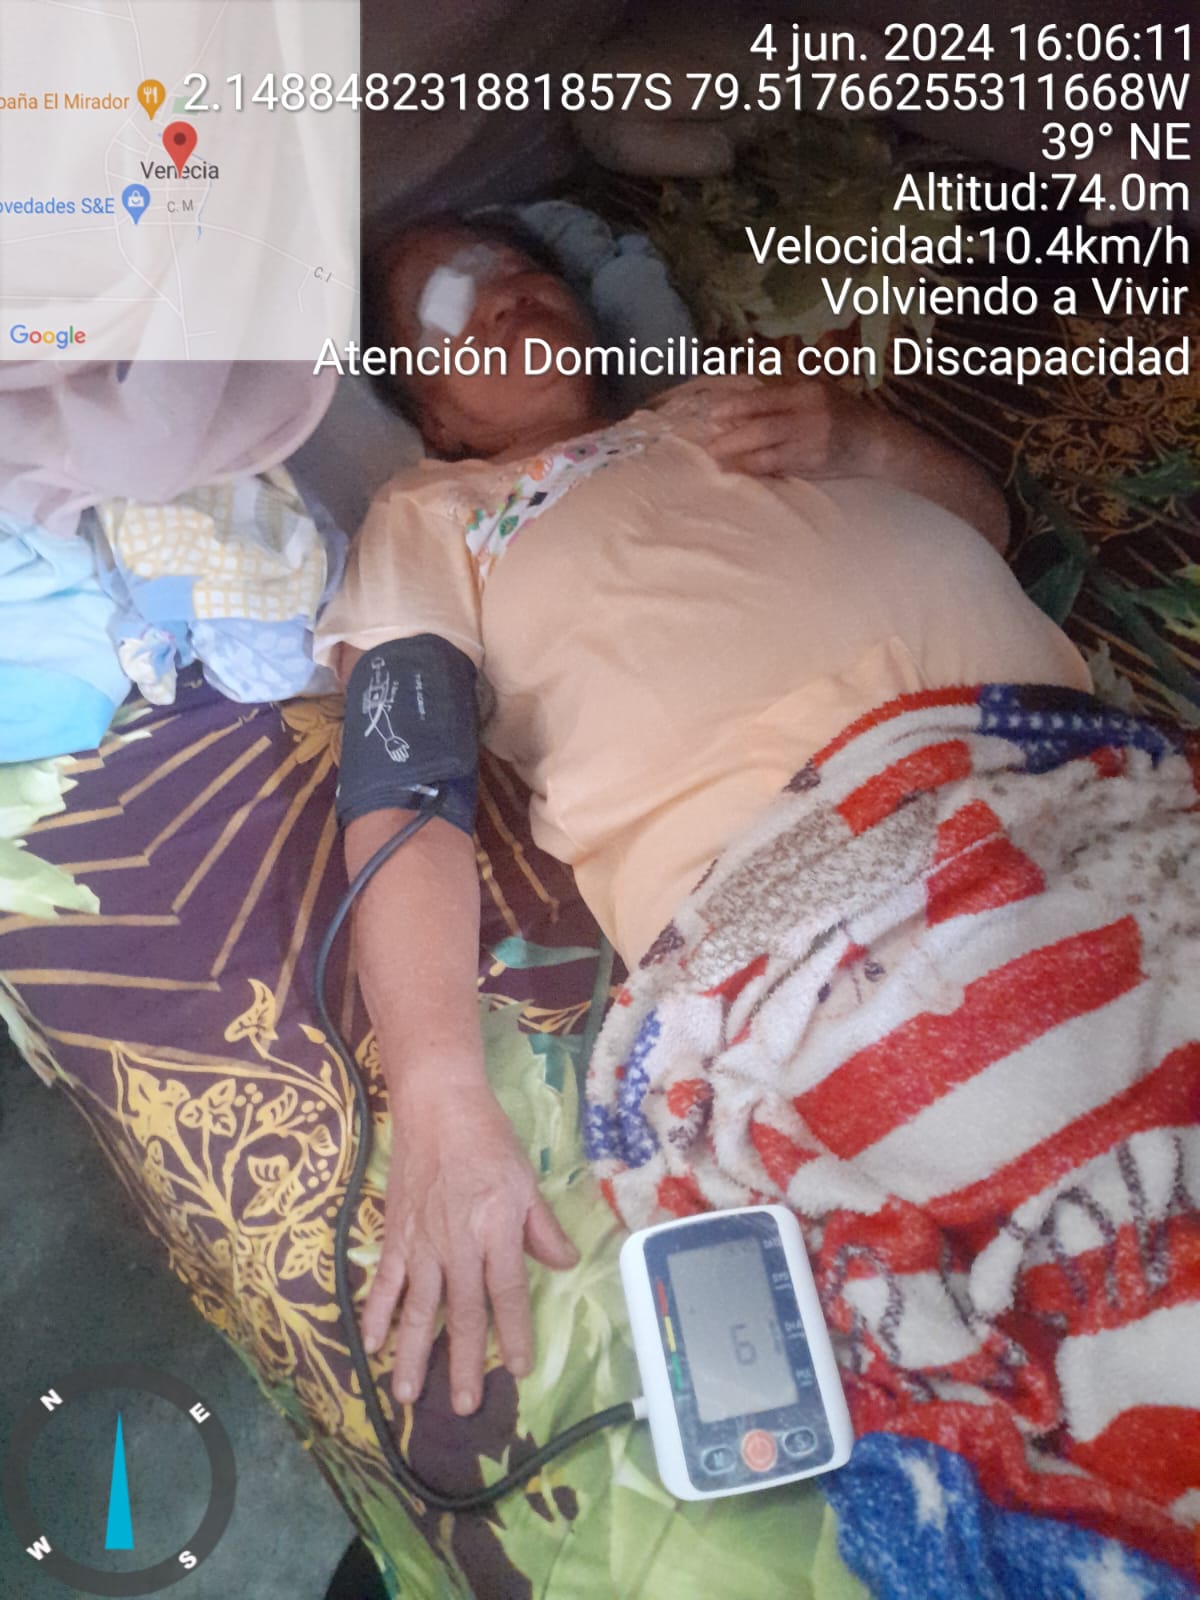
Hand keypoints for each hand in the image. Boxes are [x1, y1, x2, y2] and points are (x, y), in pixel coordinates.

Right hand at [362, 1077, 577, 1416]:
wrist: (437, 1105)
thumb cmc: (487, 1138)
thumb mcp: (525, 1179)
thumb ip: (541, 1227)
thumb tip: (565, 1265)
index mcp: (496, 1230)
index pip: (507, 1293)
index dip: (513, 1333)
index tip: (518, 1369)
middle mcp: (458, 1243)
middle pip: (461, 1312)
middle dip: (462, 1362)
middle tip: (464, 1407)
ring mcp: (422, 1242)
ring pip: (418, 1308)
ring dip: (413, 1353)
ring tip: (406, 1394)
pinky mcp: (395, 1234)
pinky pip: (384, 1281)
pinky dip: (376, 1313)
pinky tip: (369, 1344)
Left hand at [704, 379, 891, 481]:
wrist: (875, 440)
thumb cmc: (842, 413)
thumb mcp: (818, 391)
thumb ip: (785, 394)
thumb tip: (742, 403)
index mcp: (808, 392)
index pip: (766, 398)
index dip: (738, 406)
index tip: (714, 412)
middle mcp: (810, 415)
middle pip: (763, 426)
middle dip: (733, 435)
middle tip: (710, 443)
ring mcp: (812, 442)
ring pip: (768, 450)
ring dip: (739, 456)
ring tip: (717, 458)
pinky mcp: (814, 464)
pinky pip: (778, 467)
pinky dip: (756, 469)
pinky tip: (740, 469)